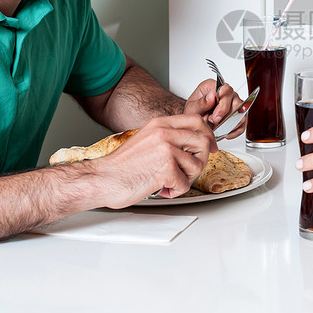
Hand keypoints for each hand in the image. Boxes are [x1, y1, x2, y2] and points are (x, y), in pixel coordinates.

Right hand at [96, 114, 216, 206]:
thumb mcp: (146, 140)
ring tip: (168, 181)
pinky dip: (174, 191)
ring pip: (197, 165)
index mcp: (159, 124)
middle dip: (200, 160)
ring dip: (186, 179)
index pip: (196, 121)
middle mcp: (164, 133)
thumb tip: (191, 144)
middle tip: (187, 171)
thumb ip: (167, 138)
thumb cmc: (122, 166)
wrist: (102, 179)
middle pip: (203, 142)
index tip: (210, 147)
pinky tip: (160, 188)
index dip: (208, 135)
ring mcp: (166, 150)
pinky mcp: (166, 169)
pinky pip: (185, 184)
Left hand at [183, 79, 245, 139]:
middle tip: (214, 122)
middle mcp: (226, 93)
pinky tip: (224, 131)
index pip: (227, 90)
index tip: (215, 117)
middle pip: (237, 102)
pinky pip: (242, 124)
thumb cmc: (194, 112)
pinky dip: (233, 131)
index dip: (223, 105)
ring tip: (217, 126)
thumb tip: (212, 96)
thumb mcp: (192, 108)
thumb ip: (201, 103)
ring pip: (242, 113)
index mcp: (214, 86)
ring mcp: (234, 104)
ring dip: (229, 124)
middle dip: (226, 117)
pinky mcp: (238, 115)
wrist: (195, 123)